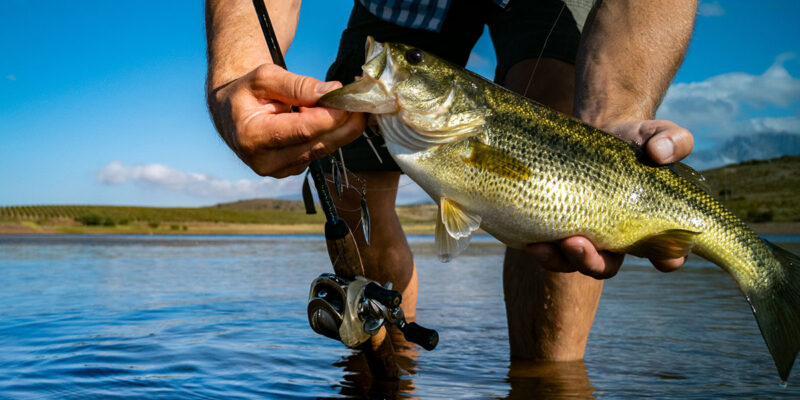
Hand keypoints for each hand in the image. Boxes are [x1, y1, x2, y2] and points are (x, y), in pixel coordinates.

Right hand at [209, 63, 365, 177]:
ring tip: (346, 104)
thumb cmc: (247, 92)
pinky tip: (329, 117)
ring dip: (340, 128)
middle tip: (361, 102)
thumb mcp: (265, 77)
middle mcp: (265, 161)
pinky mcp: (291, 171)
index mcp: (252, 136)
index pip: (302, 130)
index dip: (330, 116)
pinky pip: (319, 152)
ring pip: (323, 150)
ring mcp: (279, 170)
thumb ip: (297, 85)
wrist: (232, 113)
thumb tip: (332, 91)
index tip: (350, 100)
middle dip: (343, 122)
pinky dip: (330, 134)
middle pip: (318, 144)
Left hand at [525, 119, 693, 278]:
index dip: (666, 259)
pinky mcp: (562, 228)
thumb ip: (673, 141)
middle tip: (578, 244)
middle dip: (592, 263)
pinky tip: (532, 242)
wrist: (600, 133)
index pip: (666, 255)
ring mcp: (588, 238)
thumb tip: (661, 153)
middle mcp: (618, 241)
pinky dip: (542, 252)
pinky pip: (551, 251)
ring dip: (560, 260)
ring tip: (544, 246)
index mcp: (651, 227)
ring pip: (574, 262)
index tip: (662, 259)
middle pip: (607, 267)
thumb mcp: (660, 135)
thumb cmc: (636, 141)